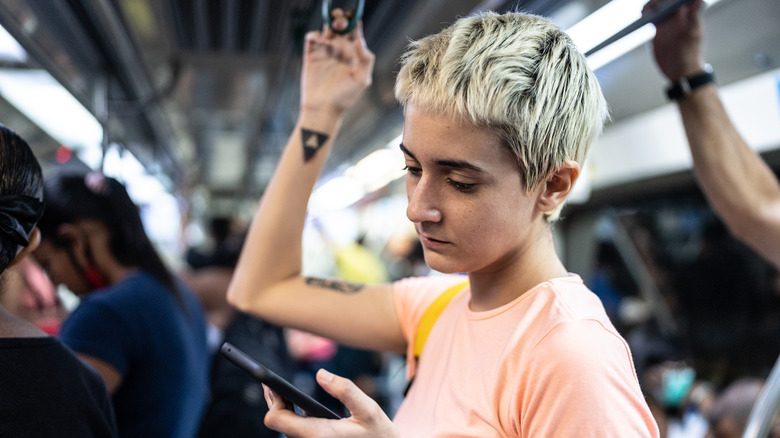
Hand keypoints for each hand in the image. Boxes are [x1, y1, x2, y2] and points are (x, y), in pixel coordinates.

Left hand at [263, 369, 399, 437]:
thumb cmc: (379, 433)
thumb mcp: (369, 409)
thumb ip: (346, 390)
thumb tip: (321, 374)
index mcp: (318, 435)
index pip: (275, 419)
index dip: (273, 401)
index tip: (273, 384)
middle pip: (277, 423)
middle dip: (275, 402)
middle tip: (270, 382)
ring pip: (285, 429)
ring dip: (283, 410)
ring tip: (279, 391)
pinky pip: (296, 432)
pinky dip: (293, 418)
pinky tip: (296, 405)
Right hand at [300, 22, 374, 115]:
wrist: (324, 109)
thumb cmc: (346, 97)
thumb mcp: (361, 80)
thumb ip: (365, 59)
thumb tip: (360, 39)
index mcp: (354, 52)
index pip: (355, 30)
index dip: (354, 21)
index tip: (353, 21)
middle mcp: (340, 48)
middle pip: (341, 24)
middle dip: (341, 19)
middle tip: (340, 25)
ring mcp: (326, 50)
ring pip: (327, 28)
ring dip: (329, 23)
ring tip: (332, 29)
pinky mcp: (312, 54)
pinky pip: (312, 37)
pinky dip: (315, 34)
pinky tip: (320, 41)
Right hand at [645, 0, 705, 79]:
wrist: (679, 69)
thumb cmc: (690, 52)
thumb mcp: (693, 34)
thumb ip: (695, 17)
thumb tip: (699, 0)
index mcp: (688, 12)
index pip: (678, 0)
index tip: (664, 1)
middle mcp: (678, 14)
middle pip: (666, 1)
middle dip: (658, 1)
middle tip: (653, 5)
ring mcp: (667, 20)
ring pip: (658, 6)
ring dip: (652, 5)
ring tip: (646, 10)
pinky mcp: (658, 27)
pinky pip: (651, 16)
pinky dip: (646, 13)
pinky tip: (643, 14)